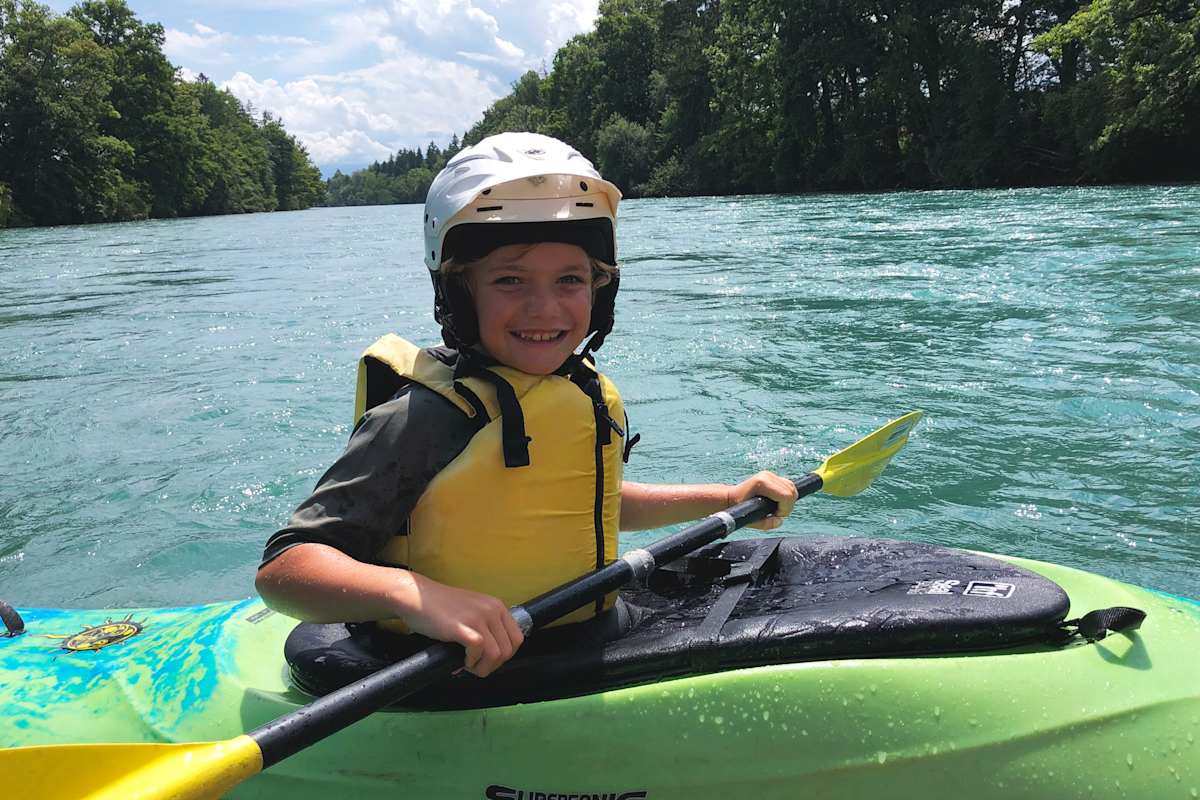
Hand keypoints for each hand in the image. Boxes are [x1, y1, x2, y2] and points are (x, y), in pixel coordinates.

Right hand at [399, 574, 524, 676]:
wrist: (416, 596)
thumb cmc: (440, 607)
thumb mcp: (473, 610)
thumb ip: (487, 626)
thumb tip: (495, 656)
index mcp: (497, 606)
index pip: (516, 639)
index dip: (505, 657)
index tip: (488, 661)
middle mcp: (491, 610)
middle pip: (508, 651)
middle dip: (492, 665)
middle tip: (475, 666)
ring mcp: (478, 617)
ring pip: (496, 654)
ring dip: (482, 667)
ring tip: (468, 665)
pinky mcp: (462, 627)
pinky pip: (478, 650)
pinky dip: (471, 662)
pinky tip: (461, 660)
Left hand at [727, 471, 798, 529]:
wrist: (731, 498)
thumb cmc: (738, 508)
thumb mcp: (750, 520)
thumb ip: (766, 523)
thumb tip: (779, 521)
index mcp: (762, 483)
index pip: (786, 496)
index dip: (785, 509)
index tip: (776, 515)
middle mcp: (767, 476)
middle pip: (791, 491)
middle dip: (787, 506)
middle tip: (776, 513)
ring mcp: (770, 474)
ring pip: (791, 487)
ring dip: (788, 501)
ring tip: (776, 508)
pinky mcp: (771, 476)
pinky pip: (788, 485)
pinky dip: (786, 496)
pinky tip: (777, 502)